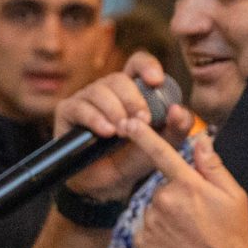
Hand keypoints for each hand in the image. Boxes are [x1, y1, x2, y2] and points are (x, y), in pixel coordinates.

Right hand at [54, 52, 193, 202]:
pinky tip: (106, 132)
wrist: (110, 184)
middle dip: (134, 100)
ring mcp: (86, 98)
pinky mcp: (68, 111)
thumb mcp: (163, 144)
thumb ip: (177, 127)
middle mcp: (108, 89)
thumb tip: (179, 110)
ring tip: (123, 132)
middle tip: (143, 121)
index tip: (156, 81)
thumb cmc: (135, 158)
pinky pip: (81, 107)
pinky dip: (96, 119)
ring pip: (100, 91)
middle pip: (119, 79)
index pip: (137, 63)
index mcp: (132, 90)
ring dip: (115, 111)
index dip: (146, 66)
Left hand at [127, 126, 247, 247]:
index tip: (129, 122)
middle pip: (163, 189)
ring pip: (154, 210)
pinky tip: (176, 247)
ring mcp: (151, 223)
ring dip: (167, 218)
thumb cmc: (232, 239)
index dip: (144, 135)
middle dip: (176, 198)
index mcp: (188, 186)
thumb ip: (214, 167)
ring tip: (188, 237)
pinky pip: (146, 231)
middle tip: (197, 220)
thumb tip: (202, 141)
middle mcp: (165, 201)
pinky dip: (157, 236)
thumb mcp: (234, 197)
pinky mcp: (142, 244)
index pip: (162, 153)